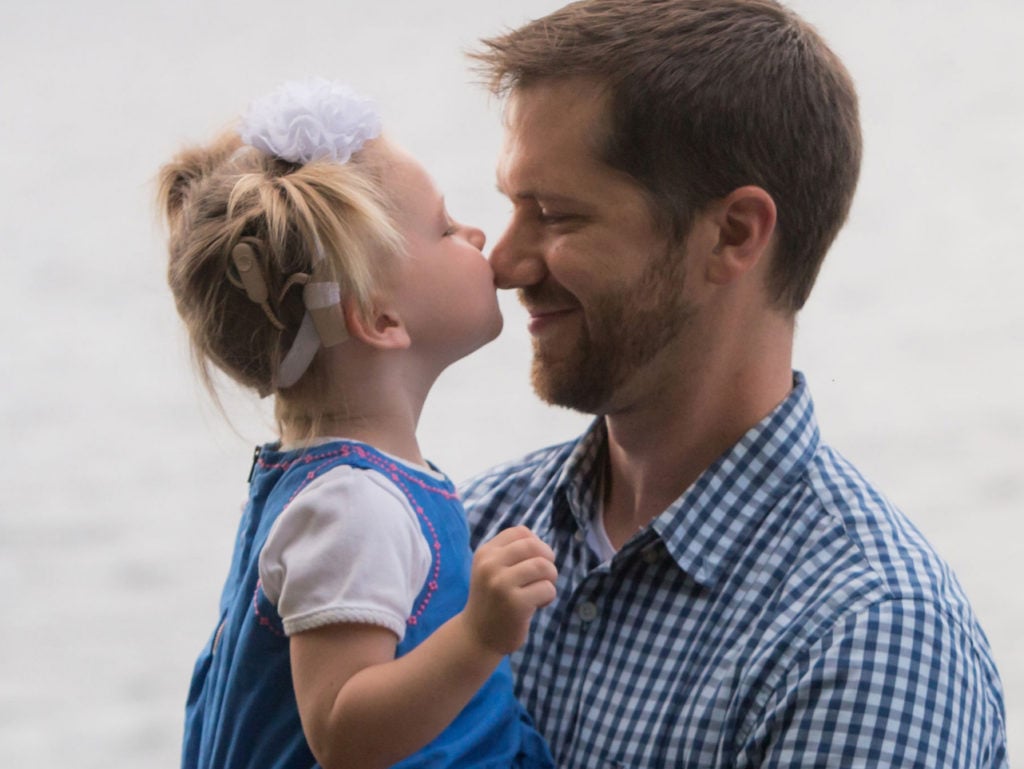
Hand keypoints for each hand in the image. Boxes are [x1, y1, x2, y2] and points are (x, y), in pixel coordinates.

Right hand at [463, 526, 557, 655]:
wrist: (477, 636)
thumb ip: (511, 553)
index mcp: (485, 553)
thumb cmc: (492, 600)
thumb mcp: (491, 570)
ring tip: (540, 591)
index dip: (536, 544)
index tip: (534, 561)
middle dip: (548, 559)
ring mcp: (501, 584)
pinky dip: (548, 597)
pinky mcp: (515, 603)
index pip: (521, 532)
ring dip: (550, 579)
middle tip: (545, 575)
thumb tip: (541, 543)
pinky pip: (547, 589)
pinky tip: (537, 605)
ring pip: (543, 566)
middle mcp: (490, 565)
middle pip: (534, 546)